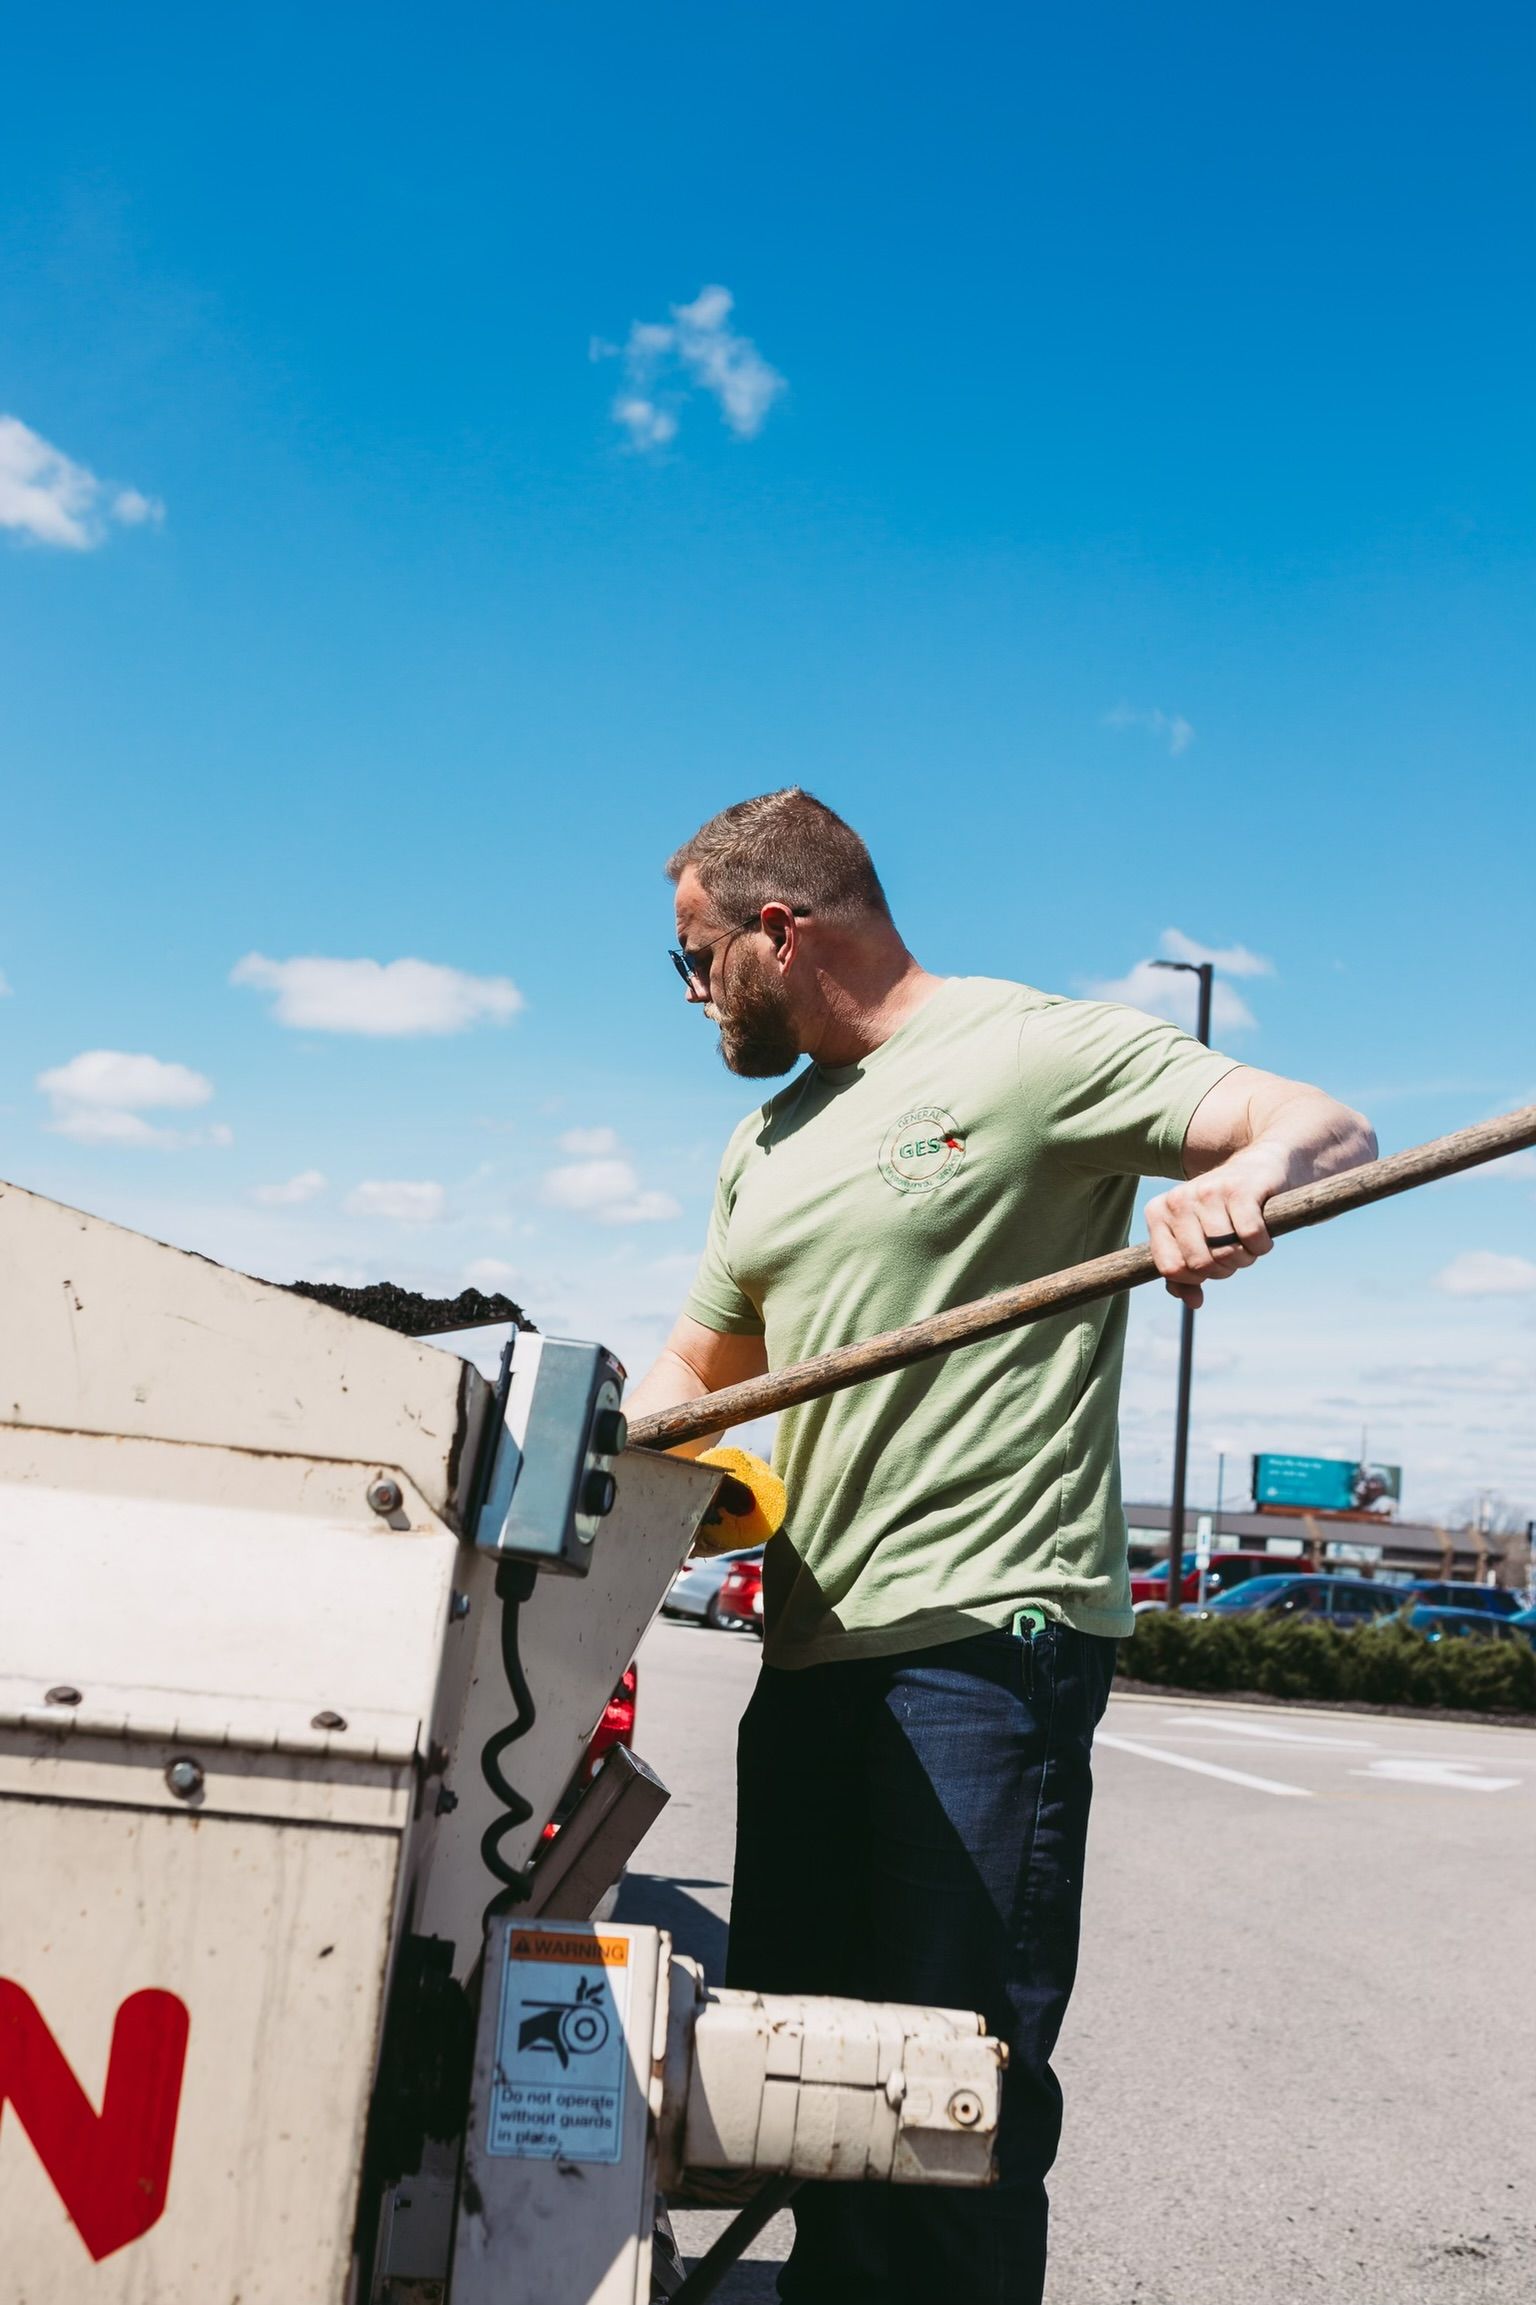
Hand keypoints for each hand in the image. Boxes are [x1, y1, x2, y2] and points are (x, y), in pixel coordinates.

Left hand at [1144, 1143, 1291, 1308]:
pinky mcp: (1241, 1189)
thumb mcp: (1198, 1237)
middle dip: (1225, 1268)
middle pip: (1201, 1264)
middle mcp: (1178, 1199)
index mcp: (1158, 1212)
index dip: (1196, 1277)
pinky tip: (1263, 1235)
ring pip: (1226, 1253)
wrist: (1262, 1164)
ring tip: (1248, 1242)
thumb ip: (1185, 1273)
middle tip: (1235, 1252)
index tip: (1210, 1264)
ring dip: (1246, 1257)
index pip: (1170, 1268)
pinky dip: (1261, 1245)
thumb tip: (1193, 1302)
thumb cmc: (1226, 1209)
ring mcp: (1208, 1192)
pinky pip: (1250, 1237)